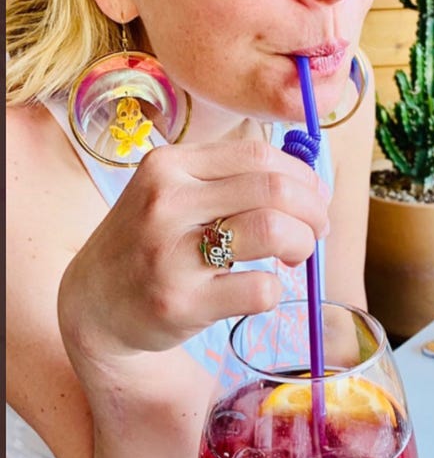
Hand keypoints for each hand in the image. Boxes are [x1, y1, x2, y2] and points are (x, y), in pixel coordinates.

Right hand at [58, 140, 330, 355]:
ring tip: (296, 255)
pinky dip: (275, 289)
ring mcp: (170, 253)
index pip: (258, 154)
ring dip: (302, 244)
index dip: (301, 175)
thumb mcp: (173, 193)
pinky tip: (261, 290)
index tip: (314, 196)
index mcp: (169, 165)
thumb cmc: (149, 241)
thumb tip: (308, 179)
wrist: (93, 303)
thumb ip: (228, 179)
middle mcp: (166, 202)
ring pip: (272, 230)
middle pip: (273, 189)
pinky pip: (259, 289)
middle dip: (313, 210)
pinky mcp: (180, 302)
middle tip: (316, 230)